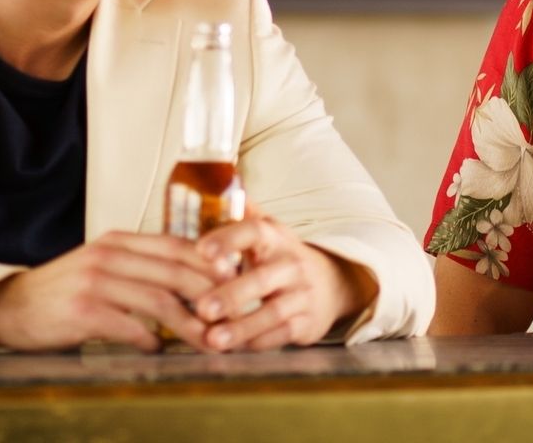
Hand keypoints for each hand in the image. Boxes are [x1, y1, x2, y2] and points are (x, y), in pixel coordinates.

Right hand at [0, 231, 226, 351]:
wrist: (10, 307)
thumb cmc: (64, 291)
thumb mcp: (103, 267)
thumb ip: (141, 269)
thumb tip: (191, 284)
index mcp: (119, 241)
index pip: (177, 246)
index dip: (210, 265)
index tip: (237, 283)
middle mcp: (110, 254)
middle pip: (176, 272)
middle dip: (210, 296)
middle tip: (233, 317)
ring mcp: (96, 281)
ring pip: (159, 301)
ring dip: (190, 325)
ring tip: (208, 341)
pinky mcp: (83, 311)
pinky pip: (130, 327)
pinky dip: (151, 341)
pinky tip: (160, 351)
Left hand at [190, 217, 377, 350]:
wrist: (331, 284)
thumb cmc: (282, 257)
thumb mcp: (267, 231)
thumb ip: (240, 214)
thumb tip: (211, 181)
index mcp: (275, 237)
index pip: (253, 231)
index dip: (227, 239)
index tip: (200, 250)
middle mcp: (291, 264)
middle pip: (263, 279)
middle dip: (232, 295)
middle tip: (202, 308)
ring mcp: (302, 295)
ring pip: (273, 313)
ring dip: (242, 328)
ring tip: (213, 340)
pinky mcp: (307, 323)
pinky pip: (281, 336)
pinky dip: (257, 343)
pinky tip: (233, 350)